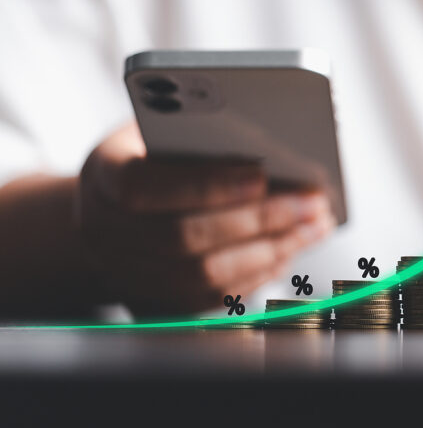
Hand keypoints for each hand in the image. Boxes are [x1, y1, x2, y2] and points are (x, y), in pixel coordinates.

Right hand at [77, 124, 334, 313]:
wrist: (110, 207)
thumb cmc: (151, 151)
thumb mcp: (162, 126)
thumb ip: (201, 131)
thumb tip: (275, 143)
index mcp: (102, 175)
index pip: (142, 186)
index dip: (203, 184)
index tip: (262, 174)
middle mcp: (104, 232)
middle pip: (183, 237)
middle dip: (260, 219)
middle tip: (313, 202)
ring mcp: (126, 273)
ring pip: (203, 275)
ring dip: (272, 249)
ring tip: (315, 224)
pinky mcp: (155, 301)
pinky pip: (213, 297)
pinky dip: (260, 272)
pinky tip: (293, 246)